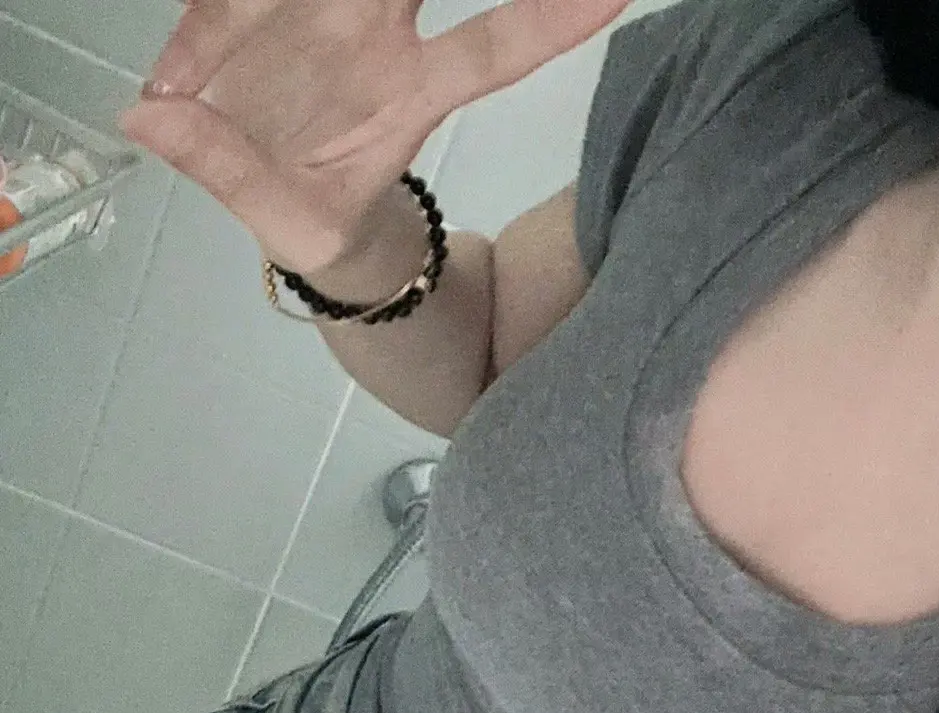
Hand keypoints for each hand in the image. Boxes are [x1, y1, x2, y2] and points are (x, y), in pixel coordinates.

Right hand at [118, 0, 631, 273]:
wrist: (298, 213)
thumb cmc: (325, 224)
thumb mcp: (293, 226)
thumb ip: (234, 176)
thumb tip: (151, 118)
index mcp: (414, 94)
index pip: (494, 48)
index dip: (550, 18)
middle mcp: (383, 35)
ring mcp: (335, 10)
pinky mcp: (275, 0)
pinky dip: (218, 6)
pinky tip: (191, 54)